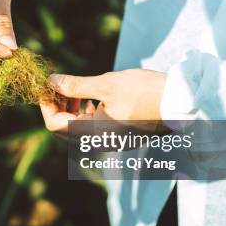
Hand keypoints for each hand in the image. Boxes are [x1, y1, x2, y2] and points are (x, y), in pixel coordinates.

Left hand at [40, 69, 165, 134]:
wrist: (179, 101)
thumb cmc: (144, 91)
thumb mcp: (106, 84)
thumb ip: (75, 86)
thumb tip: (51, 82)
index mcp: (94, 132)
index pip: (55, 125)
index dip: (46, 105)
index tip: (46, 87)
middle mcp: (100, 143)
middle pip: (64, 130)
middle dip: (57, 107)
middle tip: (58, 86)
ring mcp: (110, 142)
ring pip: (78, 130)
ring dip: (70, 110)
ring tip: (74, 91)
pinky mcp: (119, 137)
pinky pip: (93, 131)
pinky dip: (85, 115)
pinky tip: (91, 99)